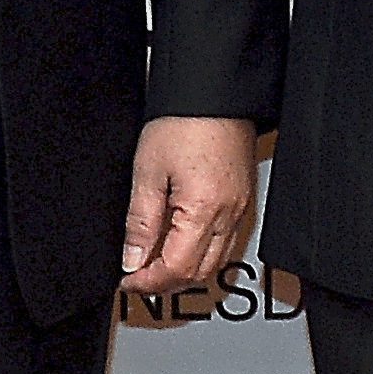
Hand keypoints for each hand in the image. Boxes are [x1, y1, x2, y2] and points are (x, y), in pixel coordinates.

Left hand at [123, 117, 262, 294]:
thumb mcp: (148, 171)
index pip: (176, 268)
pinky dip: (202, 252)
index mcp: (204, 209)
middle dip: (166, 282)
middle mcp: (230, 214)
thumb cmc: (184, 121)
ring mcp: (242, 208)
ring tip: (156, 259)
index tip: (128, 279)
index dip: (147, 281)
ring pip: (216, 261)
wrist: (215, 91)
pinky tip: (181, 240)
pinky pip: (226, 241)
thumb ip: (140, 221)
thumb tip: (132, 259)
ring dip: (185, 269)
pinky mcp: (244, 199)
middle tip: (138, 273)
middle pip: (199, 273)